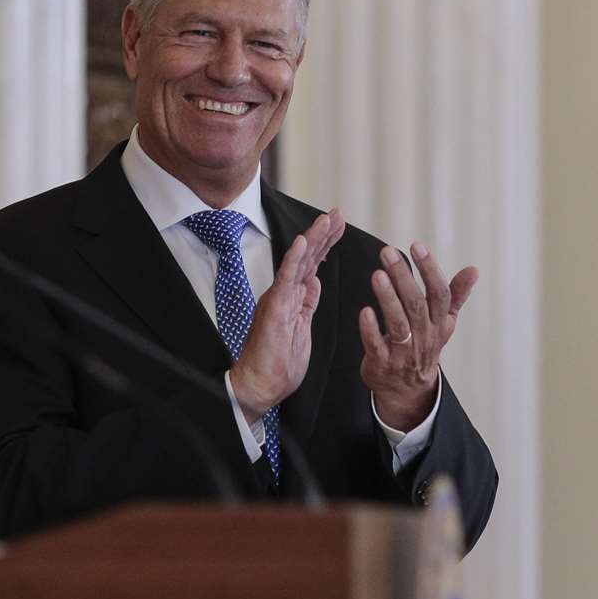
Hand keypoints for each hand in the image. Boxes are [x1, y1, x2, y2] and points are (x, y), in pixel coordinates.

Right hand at [229, 208, 345, 417]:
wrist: (259, 386)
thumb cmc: (278, 365)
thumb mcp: (302, 330)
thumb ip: (306, 305)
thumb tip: (314, 283)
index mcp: (293, 300)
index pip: (312, 266)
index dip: (325, 245)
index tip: (338, 226)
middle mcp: (284, 294)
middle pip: (307, 258)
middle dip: (324, 234)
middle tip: (337, 213)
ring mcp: (278, 299)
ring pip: (298, 262)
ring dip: (313, 238)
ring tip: (326, 219)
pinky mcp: (274, 307)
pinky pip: (286, 278)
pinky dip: (295, 258)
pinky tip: (304, 241)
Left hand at [360, 242, 476, 429]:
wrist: (409, 389)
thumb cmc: (424, 345)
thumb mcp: (444, 323)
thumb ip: (455, 295)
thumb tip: (474, 270)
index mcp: (440, 323)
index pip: (440, 294)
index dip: (430, 269)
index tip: (416, 246)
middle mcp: (425, 336)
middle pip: (416, 304)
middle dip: (402, 276)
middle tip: (387, 252)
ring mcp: (404, 351)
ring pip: (398, 323)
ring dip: (387, 298)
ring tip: (377, 274)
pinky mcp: (382, 363)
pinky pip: (376, 345)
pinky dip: (371, 329)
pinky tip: (365, 311)